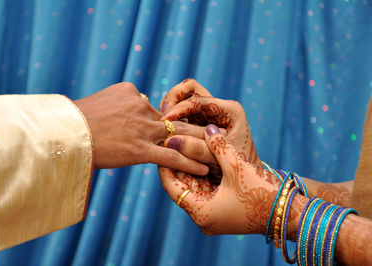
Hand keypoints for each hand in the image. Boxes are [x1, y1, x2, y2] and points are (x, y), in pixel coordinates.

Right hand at [74, 82, 208, 174]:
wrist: (64, 133)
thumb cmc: (75, 120)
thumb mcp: (99, 101)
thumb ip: (117, 103)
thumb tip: (123, 112)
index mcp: (131, 92)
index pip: (152, 107)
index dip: (158, 119)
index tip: (168, 126)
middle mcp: (141, 108)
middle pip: (174, 118)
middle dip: (192, 127)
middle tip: (211, 133)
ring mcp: (143, 128)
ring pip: (179, 136)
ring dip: (198, 144)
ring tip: (215, 150)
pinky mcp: (141, 150)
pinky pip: (172, 156)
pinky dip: (191, 162)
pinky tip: (205, 168)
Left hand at [159, 125, 279, 234]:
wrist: (289, 214)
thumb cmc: (263, 194)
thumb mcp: (237, 167)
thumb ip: (219, 146)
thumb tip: (207, 127)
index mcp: (201, 212)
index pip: (172, 187)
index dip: (166, 164)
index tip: (163, 146)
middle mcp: (203, 218)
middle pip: (181, 188)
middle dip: (178, 166)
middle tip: (171, 144)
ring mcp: (212, 217)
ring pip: (193, 190)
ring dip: (190, 170)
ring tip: (183, 148)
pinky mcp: (221, 214)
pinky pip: (204, 193)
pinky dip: (202, 177)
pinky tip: (199, 159)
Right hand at [161, 79, 260, 167]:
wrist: (243, 181)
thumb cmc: (238, 170)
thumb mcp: (219, 159)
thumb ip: (197, 149)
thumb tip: (170, 141)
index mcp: (229, 110)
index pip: (199, 98)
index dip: (179, 108)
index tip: (166, 121)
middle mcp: (217, 108)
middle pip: (189, 90)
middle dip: (173, 100)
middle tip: (162, 117)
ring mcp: (206, 115)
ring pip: (182, 100)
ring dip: (170, 110)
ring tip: (160, 125)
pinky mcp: (197, 125)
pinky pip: (181, 116)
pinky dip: (171, 122)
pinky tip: (163, 133)